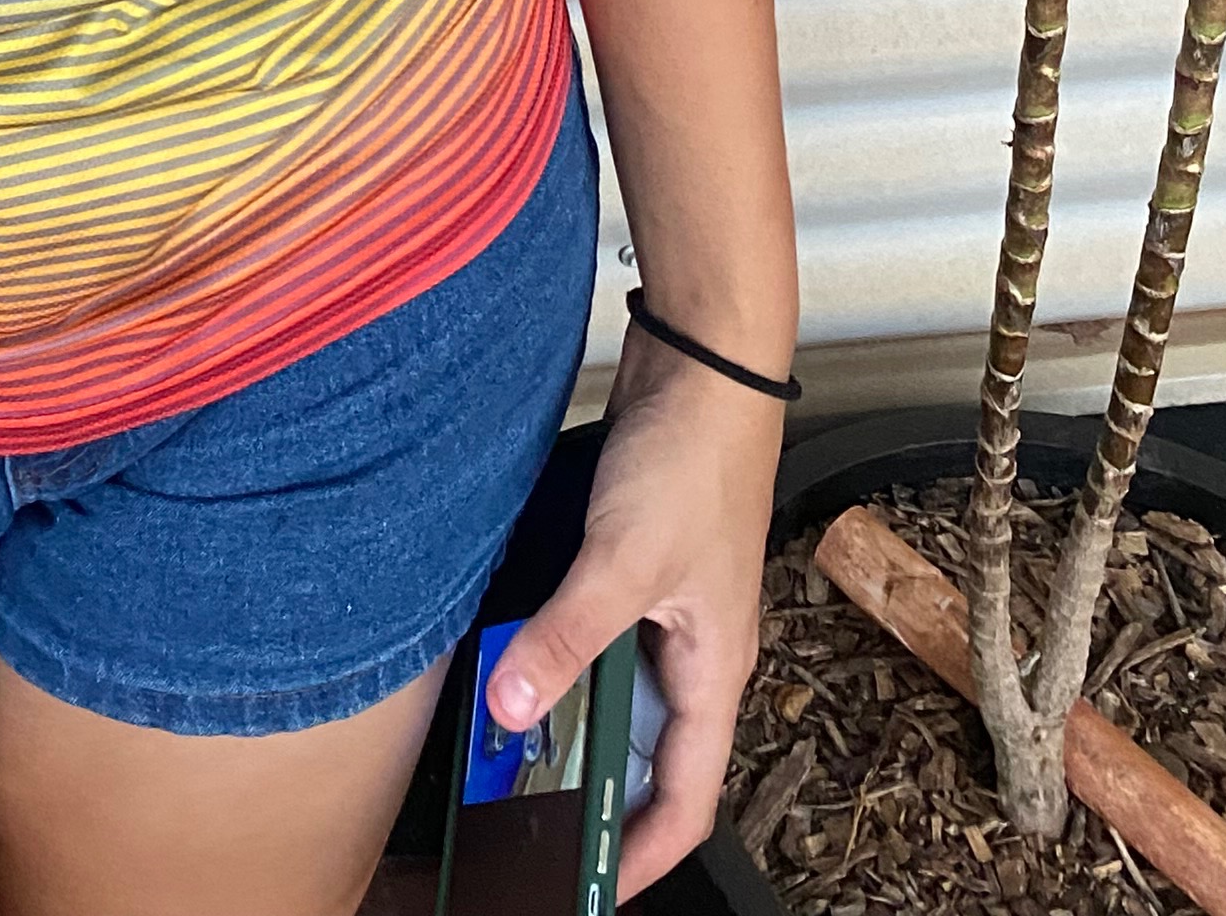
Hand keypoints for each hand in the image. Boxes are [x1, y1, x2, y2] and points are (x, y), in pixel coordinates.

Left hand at [481, 344, 782, 895]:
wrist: (705, 361)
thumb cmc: (694, 458)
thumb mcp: (621, 560)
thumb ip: (564, 637)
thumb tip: (511, 706)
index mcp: (716, 669)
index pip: (689, 798)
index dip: (643, 851)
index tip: (590, 882)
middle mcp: (698, 649)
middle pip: (652, 752)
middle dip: (595, 789)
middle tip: (528, 815)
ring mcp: (669, 605)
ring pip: (620, 691)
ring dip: (571, 716)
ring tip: (509, 742)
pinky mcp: (639, 562)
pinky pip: (600, 635)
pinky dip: (562, 654)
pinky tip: (516, 650)